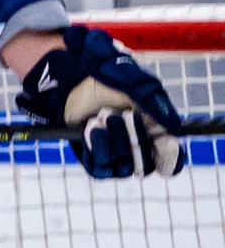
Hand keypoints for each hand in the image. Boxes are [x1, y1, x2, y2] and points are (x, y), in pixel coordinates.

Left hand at [16, 26, 185, 179]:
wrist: (74, 80)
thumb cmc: (109, 79)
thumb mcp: (137, 85)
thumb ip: (156, 105)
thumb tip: (174, 127)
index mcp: (155, 132)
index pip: (169, 158)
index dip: (170, 157)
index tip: (165, 149)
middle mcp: (137, 147)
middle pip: (145, 165)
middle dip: (134, 139)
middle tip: (122, 114)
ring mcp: (115, 154)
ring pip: (122, 168)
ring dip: (113, 140)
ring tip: (100, 116)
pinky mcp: (93, 157)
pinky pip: (99, 168)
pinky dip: (96, 146)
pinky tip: (90, 127)